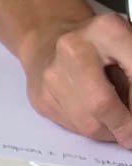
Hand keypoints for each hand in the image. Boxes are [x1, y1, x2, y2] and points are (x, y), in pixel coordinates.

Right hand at [23, 11, 131, 146]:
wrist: (48, 38)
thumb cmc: (93, 43)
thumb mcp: (123, 44)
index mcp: (104, 30)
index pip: (131, 75)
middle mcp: (73, 50)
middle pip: (101, 104)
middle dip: (121, 126)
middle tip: (130, 135)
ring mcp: (52, 76)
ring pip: (86, 123)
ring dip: (106, 131)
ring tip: (114, 125)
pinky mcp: (42, 97)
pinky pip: (71, 126)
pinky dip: (88, 128)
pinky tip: (91, 117)